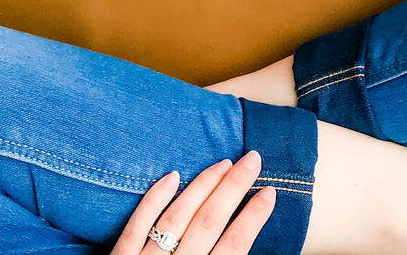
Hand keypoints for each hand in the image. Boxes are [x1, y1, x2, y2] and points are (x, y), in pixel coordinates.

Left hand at [112, 153, 274, 254]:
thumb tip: (243, 244)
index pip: (234, 246)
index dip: (253, 217)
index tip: (270, 192)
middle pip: (209, 223)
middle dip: (234, 188)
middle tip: (254, 159)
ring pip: (177, 217)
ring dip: (202, 186)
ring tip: (223, 162)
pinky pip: (136, 226)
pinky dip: (154, 200)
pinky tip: (171, 176)